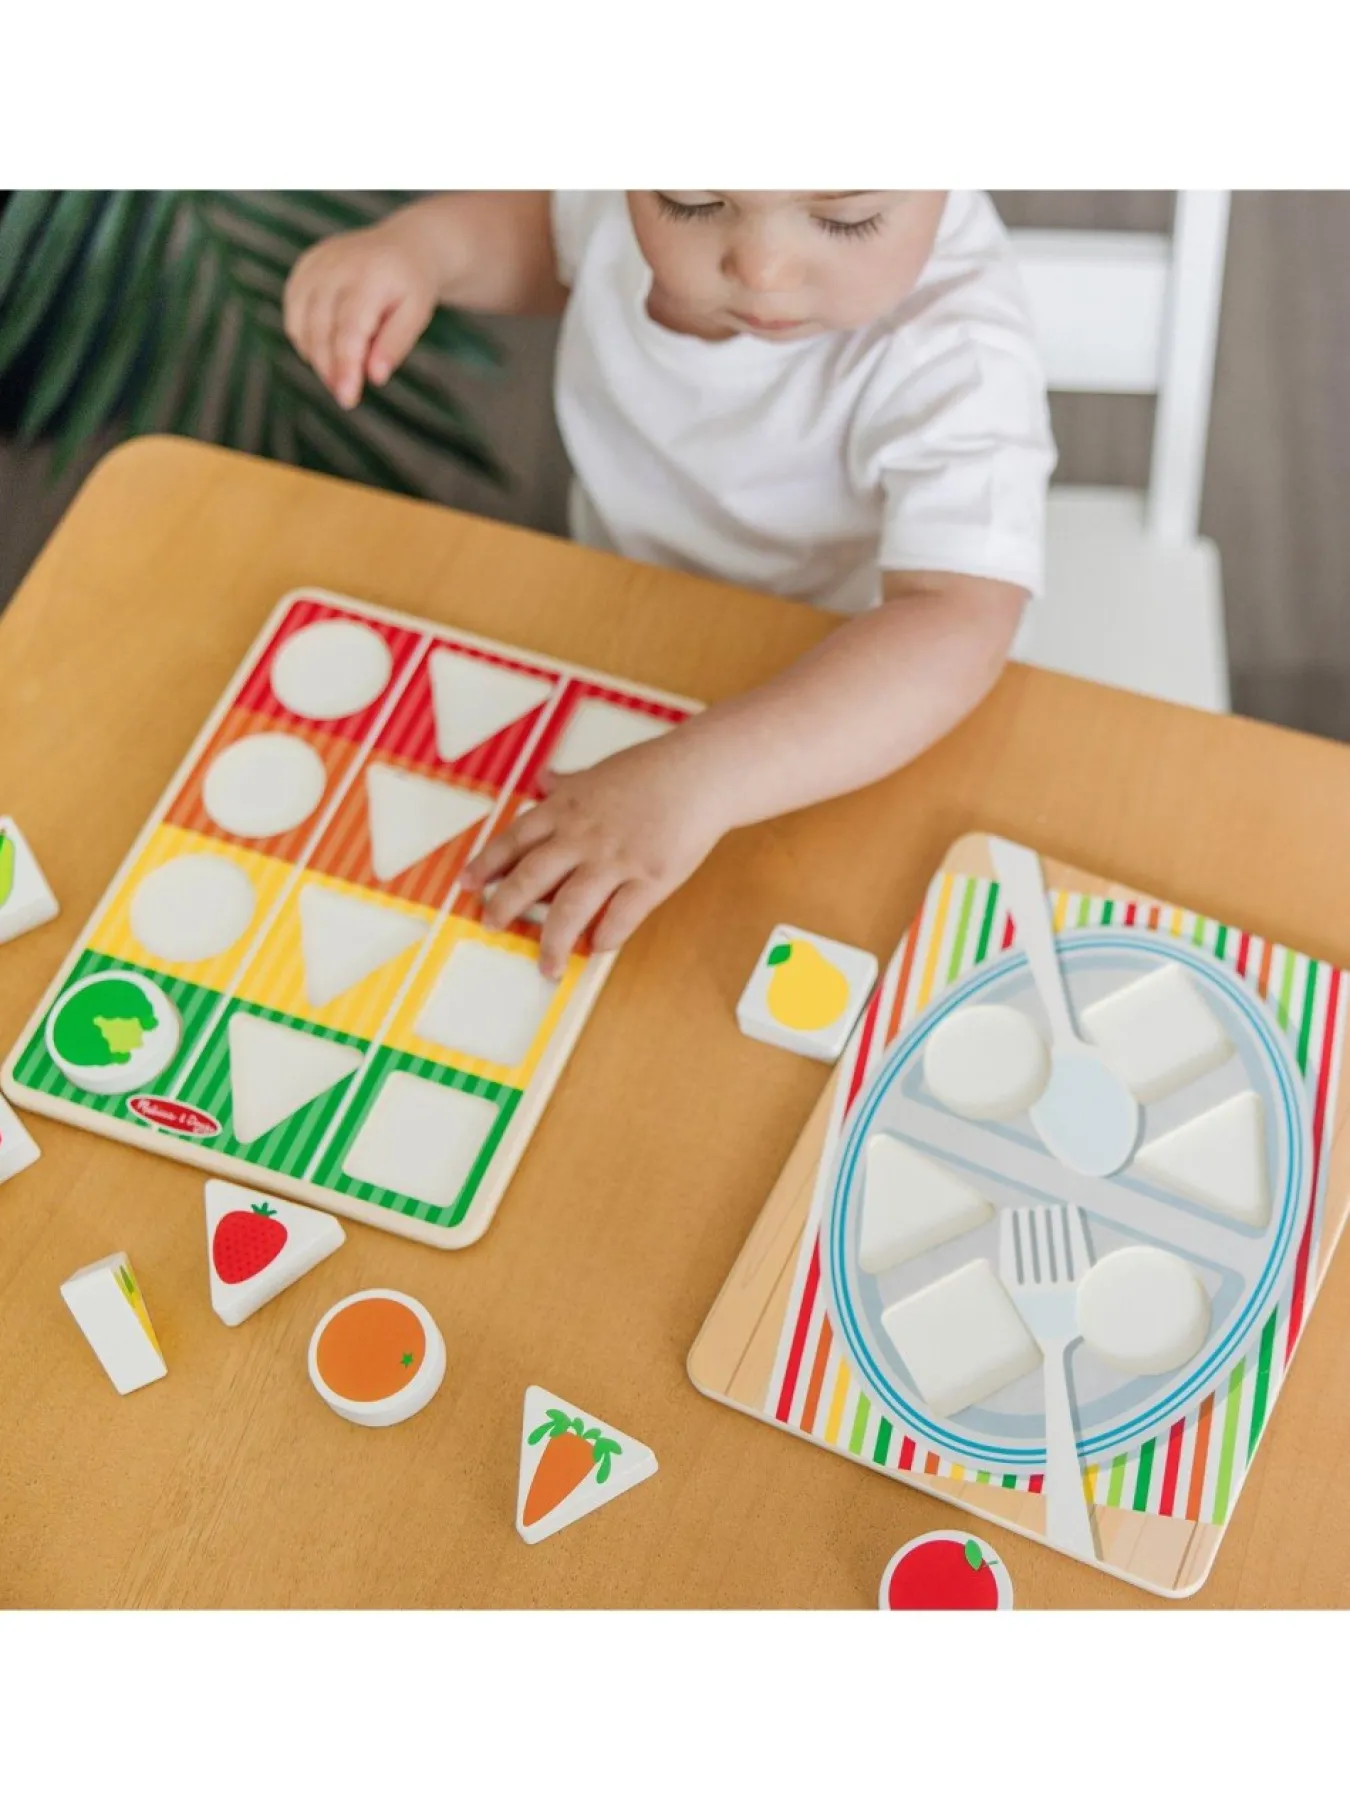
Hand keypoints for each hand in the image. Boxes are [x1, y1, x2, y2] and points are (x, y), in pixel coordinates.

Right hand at [283, 219, 438, 409]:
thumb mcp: (417, 314)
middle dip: (330, 369)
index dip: (345, 366)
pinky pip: (294, 314)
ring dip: (317, 358)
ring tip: (340, 376)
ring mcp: (315, 264)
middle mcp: (336, 265)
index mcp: (370, 276)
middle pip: (321, 330)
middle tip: (345, 397)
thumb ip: (395, 344)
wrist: (403, 246)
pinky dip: (305, 340)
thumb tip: (375, 377)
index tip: (347, 398)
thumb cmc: (411, 287)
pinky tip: (326, 351)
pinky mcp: (303, 268)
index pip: (349, 328)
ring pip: (301, 325)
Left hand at [462, 735, 727, 977]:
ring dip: (552, 941)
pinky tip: (596, 949)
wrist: (701, 773)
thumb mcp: (599, 772)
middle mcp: (583, 837)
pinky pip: (621, 916)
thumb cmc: (653, 770)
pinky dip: (606, 936)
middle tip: (491, 925)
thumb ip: (568, 784)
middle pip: (531, 878)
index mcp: (567, 810)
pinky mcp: (651, 878)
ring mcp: (616, 860)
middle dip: (505, 906)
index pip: (514, 840)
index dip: (487, 864)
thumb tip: (544, 780)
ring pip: (570, 908)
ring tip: (545, 966)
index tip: (468, 884)